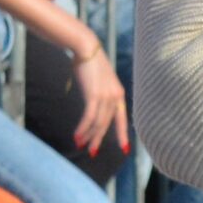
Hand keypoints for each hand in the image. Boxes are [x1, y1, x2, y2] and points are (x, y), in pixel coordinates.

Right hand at [70, 37, 128, 156]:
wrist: (87, 50)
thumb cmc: (90, 66)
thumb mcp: (99, 83)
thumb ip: (99, 95)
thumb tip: (94, 107)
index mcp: (118, 94)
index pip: (122, 118)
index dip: (122, 134)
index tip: (125, 149)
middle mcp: (115, 96)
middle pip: (107, 124)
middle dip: (99, 139)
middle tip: (92, 152)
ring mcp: (106, 95)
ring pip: (98, 122)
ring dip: (88, 135)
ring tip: (80, 145)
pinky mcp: (94, 95)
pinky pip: (89, 117)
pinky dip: (83, 128)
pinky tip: (77, 136)